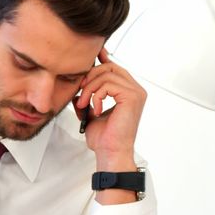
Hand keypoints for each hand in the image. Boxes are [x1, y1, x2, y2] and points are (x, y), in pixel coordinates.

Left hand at [74, 47, 146, 170]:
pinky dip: (96, 96)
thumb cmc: (104, 138)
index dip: (100, 61)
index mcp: (129, 92)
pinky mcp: (132, 97)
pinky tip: (95, 110)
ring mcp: (136, 92)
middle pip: (110, 67)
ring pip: (107, 75)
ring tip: (83, 104)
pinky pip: (108, 85)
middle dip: (91, 76)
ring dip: (89, 89)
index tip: (85, 65)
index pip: (114, 68)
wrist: (110, 153)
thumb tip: (78, 90)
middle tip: (81, 92)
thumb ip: (88, 99)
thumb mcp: (91, 114)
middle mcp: (136, 90)